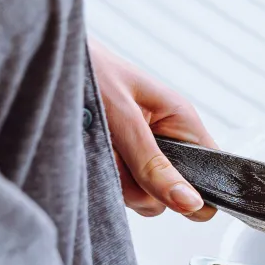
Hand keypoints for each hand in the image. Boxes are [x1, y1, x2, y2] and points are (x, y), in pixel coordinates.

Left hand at [89, 39, 216, 221]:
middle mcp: (167, 140)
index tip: (167, 192)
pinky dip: (102, 179)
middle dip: (142, 188)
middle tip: (117, 158)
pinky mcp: (120, 161)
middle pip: (173, 192)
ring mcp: (143, 153)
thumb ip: (154, 165)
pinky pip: (120, 189)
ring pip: (144, 196)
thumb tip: (191, 203)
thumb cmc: (91, 70)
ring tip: (98, 147)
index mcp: (181, 120)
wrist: (51, 61)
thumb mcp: (124, 119)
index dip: (200, 192)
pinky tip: (90, 155)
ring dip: (117, 182)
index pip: (214, 169)